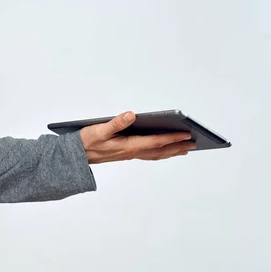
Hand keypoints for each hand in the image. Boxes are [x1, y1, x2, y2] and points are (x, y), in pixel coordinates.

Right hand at [79, 111, 195, 163]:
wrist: (76, 157)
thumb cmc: (86, 142)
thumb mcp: (99, 130)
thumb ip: (116, 122)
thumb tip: (131, 115)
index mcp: (128, 146)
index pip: (156, 142)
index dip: (172, 138)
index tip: (187, 135)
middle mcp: (131, 152)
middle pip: (160, 151)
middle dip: (177, 147)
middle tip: (194, 143)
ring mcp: (130, 154)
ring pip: (156, 154)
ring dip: (171, 152)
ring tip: (184, 149)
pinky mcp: (126, 153)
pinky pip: (148, 154)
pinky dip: (159, 153)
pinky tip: (163, 151)